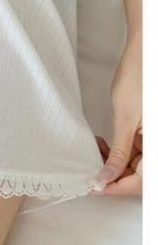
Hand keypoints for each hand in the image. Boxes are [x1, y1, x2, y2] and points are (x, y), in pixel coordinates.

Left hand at [94, 31, 141, 196]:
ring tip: (98, 150)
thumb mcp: (125, 120)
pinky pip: (137, 152)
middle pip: (140, 176)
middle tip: (93, 169)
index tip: (97, 186)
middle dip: (115, 175)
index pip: (142, 182)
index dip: (118, 187)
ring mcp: (154, 141)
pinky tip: (105, 144)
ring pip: (137, 165)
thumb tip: (107, 177)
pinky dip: (120, 151)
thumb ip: (119, 152)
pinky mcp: (149, 134)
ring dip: (115, 163)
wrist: (144, 57)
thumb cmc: (139, 81)